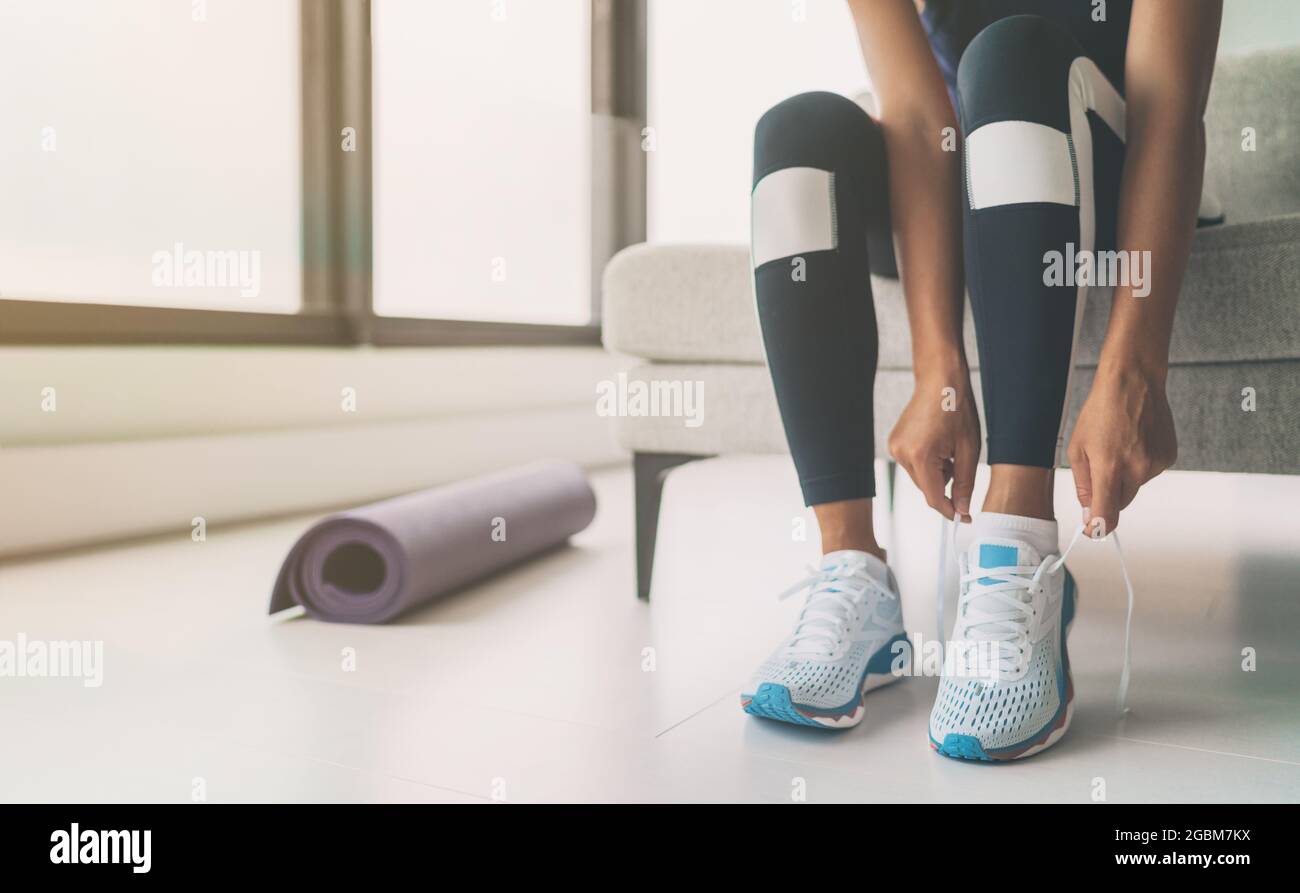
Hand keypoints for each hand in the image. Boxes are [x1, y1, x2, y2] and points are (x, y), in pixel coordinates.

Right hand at [888, 371, 981, 520]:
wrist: (940, 381)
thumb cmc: (956, 410)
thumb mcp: (968, 450)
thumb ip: (965, 483)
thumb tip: (962, 509)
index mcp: (920, 456)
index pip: (934, 497)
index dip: (951, 510)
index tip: (964, 518)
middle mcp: (901, 454)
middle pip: (926, 488)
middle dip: (946, 484)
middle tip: (959, 461)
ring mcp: (894, 448)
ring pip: (920, 477)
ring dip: (937, 472)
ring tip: (948, 448)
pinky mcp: (894, 443)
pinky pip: (913, 465)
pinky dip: (928, 462)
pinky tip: (937, 444)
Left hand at [1067, 364, 1176, 536]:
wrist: (1133, 384)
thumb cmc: (1100, 413)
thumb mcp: (1078, 449)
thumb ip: (1083, 485)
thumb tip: (1089, 513)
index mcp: (1109, 467)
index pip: (1106, 514)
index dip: (1097, 528)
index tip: (1092, 531)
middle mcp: (1136, 469)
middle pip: (1121, 504)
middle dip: (1108, 496)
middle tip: (1100, 470)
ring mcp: (1156, 464)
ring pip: (1135, 487)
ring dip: (1124, 477)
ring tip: (1118, 446)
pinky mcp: (1169, 457)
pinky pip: (1149, 473)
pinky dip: (1140, 465)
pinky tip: (1134, 442)